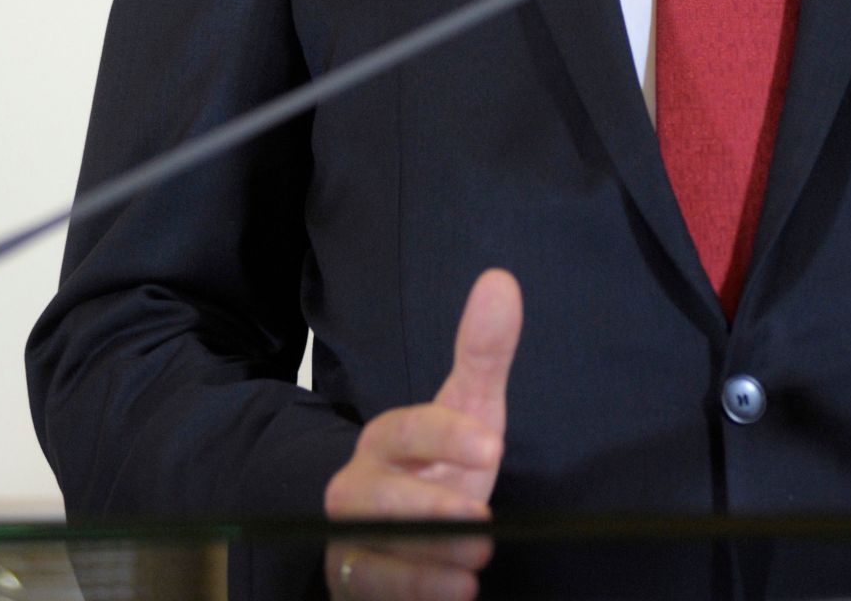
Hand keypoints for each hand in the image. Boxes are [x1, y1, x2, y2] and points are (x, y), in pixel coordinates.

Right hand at [325, 268, 522, 597]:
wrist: (402, 530)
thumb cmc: (442, 464)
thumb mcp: (470, 409)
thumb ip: (484, 352)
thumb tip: (500, 280)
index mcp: (387, 437)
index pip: (409, 429)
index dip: (448, 437)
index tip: (492, 447)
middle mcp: (359, 486)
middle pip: (384, 496)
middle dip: (433, 510)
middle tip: (483, 520)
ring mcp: (350, 536)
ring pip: (375, 548)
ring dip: (427, 561)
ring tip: (474, 565)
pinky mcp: (352, 579)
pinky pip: (371, 589)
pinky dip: (412, 594)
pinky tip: (454, 592)